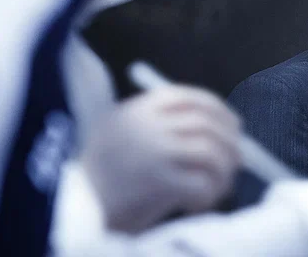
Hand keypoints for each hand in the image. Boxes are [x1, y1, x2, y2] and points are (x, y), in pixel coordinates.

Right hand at [78, 85, 241, 233]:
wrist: (70, 210)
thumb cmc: (100, 178)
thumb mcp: (120, 135)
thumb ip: (160, 126)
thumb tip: (219, 130)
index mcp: (136, 109)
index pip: (190, 97)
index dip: (219, 110)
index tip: (233, 125)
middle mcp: (145, 124)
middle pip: (207, 123)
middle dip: (230, 142)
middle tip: (236, 161)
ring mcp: (152, 150)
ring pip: (210, 151)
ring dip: (224, 170)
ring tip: (219, 186)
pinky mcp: (156, 182)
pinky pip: (202, 183)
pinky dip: (209, 194)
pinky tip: (198, 203)